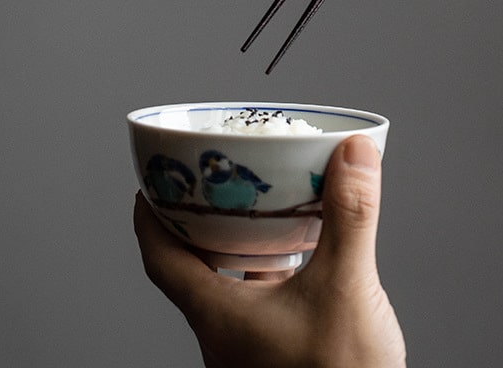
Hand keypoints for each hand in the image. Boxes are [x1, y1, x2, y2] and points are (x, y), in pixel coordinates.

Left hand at [134, 135, 405, 367]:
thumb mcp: (346, 286)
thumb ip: (349, 215)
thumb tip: (353, 154)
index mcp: (219, 316)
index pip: (160, 258)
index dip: (150, 214)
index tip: (152, 178)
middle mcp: (226, 331)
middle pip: (191, 264)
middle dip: (197, 218)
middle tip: (211, 177)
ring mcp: (251, 344)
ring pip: (227, 280)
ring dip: (236, 239)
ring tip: (255, 200)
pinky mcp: (279, 348)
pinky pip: (260, 295)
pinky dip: (268, 262)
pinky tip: (299, 246)